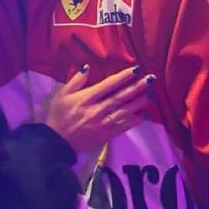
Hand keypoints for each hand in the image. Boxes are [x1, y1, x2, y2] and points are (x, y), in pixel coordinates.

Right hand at [45, 66, 153, 182]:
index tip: (136, 69)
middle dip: (137, 87)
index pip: (109, 85)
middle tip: (151, 79)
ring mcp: (102, 123)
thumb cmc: (58, 115)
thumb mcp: (62, 94)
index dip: (123, 77)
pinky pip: (123, 127)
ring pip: (124, 111)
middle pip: (120, 97)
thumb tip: (87, 67)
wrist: (57, 142)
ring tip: (151, 95)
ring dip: (139, 103)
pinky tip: (144, 115)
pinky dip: (134, 121)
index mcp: (86, 98)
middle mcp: (96, 109)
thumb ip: (76, 80)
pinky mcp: (105, 135)